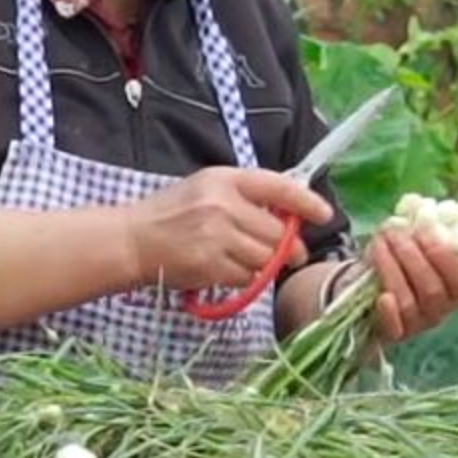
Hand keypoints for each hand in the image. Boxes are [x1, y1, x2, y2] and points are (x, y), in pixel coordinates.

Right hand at [128, 167, 335, 290]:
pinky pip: (248, 277)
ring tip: (249, 259)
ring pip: (267, 258)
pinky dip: (246, 278)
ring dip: (266, 264)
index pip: (277, 187)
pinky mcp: (211, 265)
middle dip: (289, 247)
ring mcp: (217, 236)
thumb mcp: (207, 188)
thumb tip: (289, 212)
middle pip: (278, 233)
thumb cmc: (172, 214)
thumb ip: (246, 195)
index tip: (324, 214)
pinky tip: (228, 269)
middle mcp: (223, 205)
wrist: (133, 240)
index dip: (306, 202)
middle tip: (292, 254)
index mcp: (225, 179)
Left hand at [361, 222, 457, 342]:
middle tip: (394, 234)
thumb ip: (420, 229)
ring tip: (379, 244)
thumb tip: (414, 204)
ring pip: (410, 302)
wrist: (372, 295)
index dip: (443, 255)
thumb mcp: (414, 245)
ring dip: (392, 269)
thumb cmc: (401, 264)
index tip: (424, 230)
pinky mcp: (395, 335)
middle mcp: (441, 309)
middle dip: (411, 256)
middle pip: (432, 288)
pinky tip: (382, 296)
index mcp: (455, 287)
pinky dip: (389, 312)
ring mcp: (418, 324)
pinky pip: (395, 328)